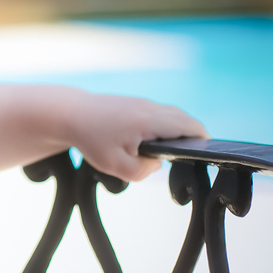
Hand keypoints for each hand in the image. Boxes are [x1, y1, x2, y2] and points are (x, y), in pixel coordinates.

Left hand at [69, 93, 206, 182]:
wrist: (68, 114)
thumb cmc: (90, 140)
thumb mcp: (116, 166)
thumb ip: (144, 170)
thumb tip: (158, 164)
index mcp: (150, 121)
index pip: (190, 128)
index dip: (202, 142)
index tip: (205, 157)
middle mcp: (150, 108)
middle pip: (186, 120)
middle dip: (194, 138)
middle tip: (193, 158)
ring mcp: (143, 102)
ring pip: (173, 115)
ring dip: (179, 130)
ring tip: (177, 151)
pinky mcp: (135, 103)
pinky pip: (160, 113)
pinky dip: (166, 125)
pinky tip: (159, 141)